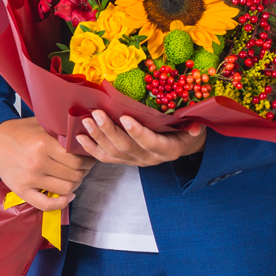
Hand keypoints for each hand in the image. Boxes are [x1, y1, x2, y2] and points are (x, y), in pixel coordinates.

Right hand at [0, 117, 94, 210]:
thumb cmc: (20, 132)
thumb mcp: (41, 124)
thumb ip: (61, 131)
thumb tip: (86, 137)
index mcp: (43, 144)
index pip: (76, 159)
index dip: (87, 160)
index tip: (88, 158)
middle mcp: (37, 163)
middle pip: (74, 175)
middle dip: (83, 172)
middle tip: (84, 168)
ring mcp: (29, 179)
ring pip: (65, 189)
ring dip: (75, 185)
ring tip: (75, 178)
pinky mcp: (21, 190)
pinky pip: (46, 205)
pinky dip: (61, 203)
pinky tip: (68, 196)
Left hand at [75, 109, 206, 166]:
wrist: (181, 144)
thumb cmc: (185, 129)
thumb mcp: (193, 127)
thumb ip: (193, 127)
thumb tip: (196, 128)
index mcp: (167, 150)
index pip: (150, 142)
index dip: (137, 132)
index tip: (125, 118)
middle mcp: (150, 159)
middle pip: (126, 147)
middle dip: (109, 131)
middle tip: (97, 114)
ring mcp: (135, 161)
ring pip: (113, 153)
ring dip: (97, 137)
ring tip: (86, 121)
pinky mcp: (125, 161)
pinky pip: (105, 158)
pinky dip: (91, 148)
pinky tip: (79, 137)